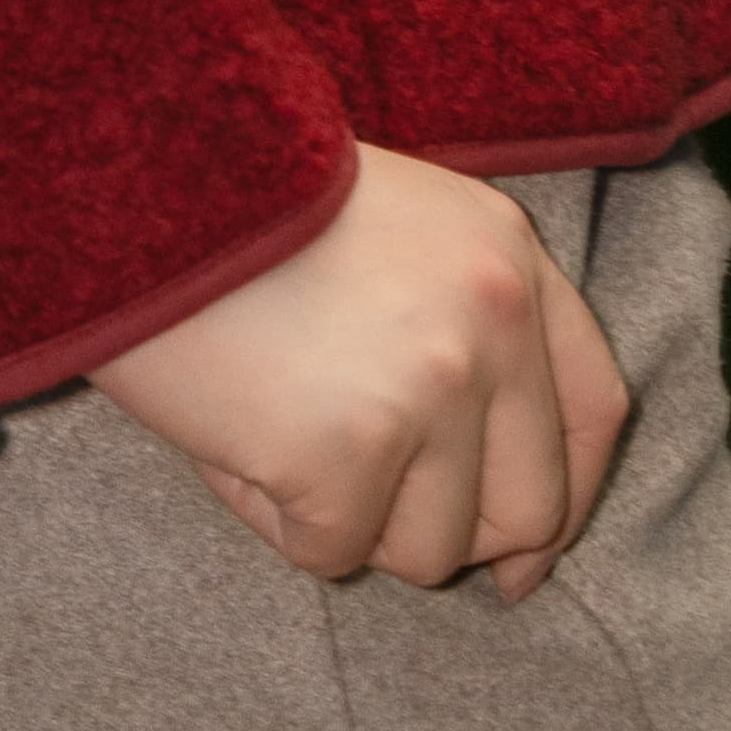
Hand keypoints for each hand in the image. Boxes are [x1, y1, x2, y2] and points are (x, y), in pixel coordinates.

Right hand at [91, 146, 631, 594]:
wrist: (136, 174)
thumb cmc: (247, 208)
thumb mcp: (399, 232)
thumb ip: (466, 336)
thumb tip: (514, 532)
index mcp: (513, 262)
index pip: (594, 414)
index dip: (563, 500)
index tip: (523, 556)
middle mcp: (493, 326)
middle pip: (526, 509)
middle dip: (455, 539)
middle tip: (375, 522)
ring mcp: (428, 392)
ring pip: (430, 552)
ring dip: (355, 525)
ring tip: (281, 440)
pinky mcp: (346, 453)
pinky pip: (331, 553)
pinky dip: (278, 521)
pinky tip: (237, 444)